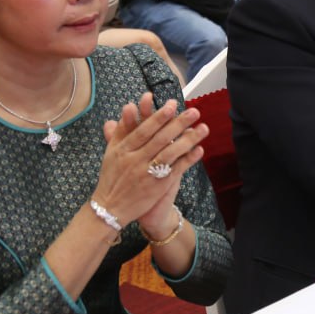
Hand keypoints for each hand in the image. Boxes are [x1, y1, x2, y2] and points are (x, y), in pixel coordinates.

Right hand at [95, 93, 207, 226]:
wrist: (110, 208)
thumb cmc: (112, 176)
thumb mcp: (111, 152)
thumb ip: (121, 129)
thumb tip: (128, 106)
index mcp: (124, 150)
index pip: (144, 130)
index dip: (158, 117)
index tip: (172, 105)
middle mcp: (135, 160)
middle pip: (160, 139)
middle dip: (178, 124)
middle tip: (194, 111)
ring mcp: (147, 174)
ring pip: (170, 153)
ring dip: (188, 140)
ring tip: (203, 128)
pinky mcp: (158, 186)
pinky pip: (175, 170)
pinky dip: (188, 160)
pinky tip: (199, 150)